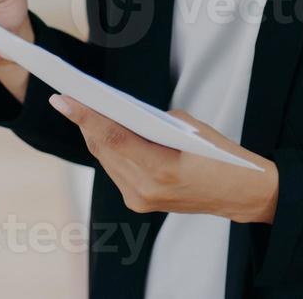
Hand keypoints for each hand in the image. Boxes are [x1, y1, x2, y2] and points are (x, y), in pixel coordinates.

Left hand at [49, 95, 278, 224]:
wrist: (240, 193)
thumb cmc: (220, 155)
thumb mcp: (187, 127)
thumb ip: (150, 121)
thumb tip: (118, 114)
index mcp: (161, 168)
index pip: (113, 138)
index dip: (85, 116)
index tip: (63, 99)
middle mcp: (145, 189)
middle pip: (103, 149)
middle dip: (85, 122)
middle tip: (67, 98)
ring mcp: (141, 200)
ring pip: (105, 161)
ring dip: (94, 135)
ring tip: (79, 110)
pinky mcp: (139, 203)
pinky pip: (115, 171)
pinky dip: (108, 150)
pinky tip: (100, 132)